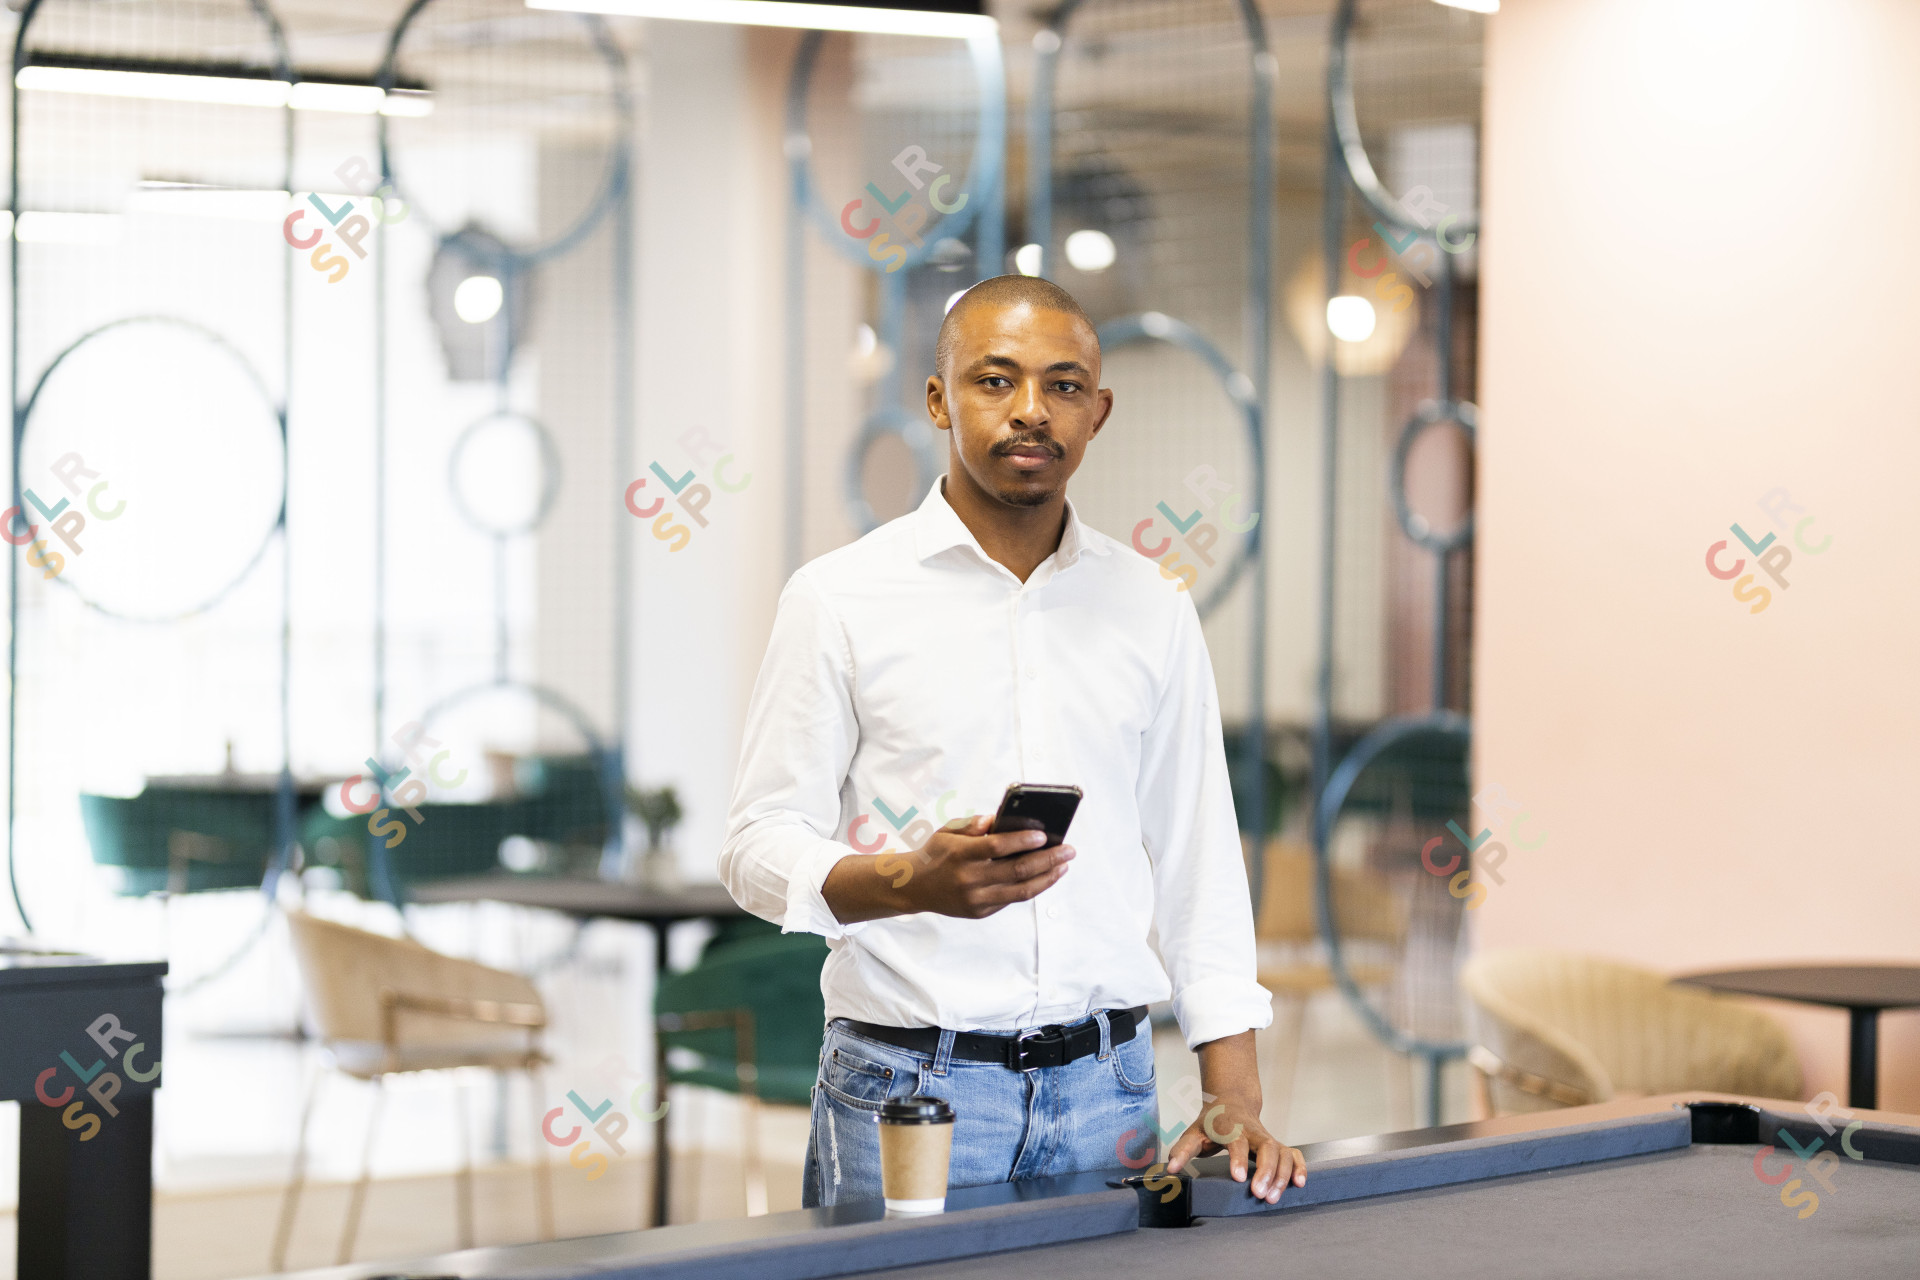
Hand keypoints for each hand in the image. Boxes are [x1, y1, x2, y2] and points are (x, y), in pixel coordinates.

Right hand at [901, 815, 1073, 917]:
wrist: (914, 887)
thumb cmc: (936, 853)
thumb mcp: (948, 831)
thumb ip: (973, 824)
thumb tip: (999, 819)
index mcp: (960, 854)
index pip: (997, 847)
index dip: (1022, 841)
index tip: (1043, 836)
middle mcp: (969, 879)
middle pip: (1017, 871)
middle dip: (1048, 860)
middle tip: (1068, 850)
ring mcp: (975, 899)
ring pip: (1021, 891)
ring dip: (1048, 877)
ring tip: (1064, 865)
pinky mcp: (980, 912)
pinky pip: (1012, 899)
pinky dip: (1033, 888)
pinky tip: (1046, 876)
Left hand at [1163, 1093, 1305, 1205]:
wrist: (1231, 1102)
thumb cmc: (1212, 1123)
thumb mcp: (1193, 1133)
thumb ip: (1182, 1150)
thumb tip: (1171, 1169)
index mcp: (1231, 1128)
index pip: (1237, 1141)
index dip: (1239, 1158)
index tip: (1238, 1177)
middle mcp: (1253, 1132)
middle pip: (1267, 1147)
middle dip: (1266, 1171)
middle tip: (1259, 1194)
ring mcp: (1268, 1138)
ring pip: (1283, 1152)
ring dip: (1282, 1175)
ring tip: (1273, 1197)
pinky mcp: (1278, 1145)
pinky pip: (1294, 1154)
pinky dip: (1300, 1167)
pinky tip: (1300, 1184)